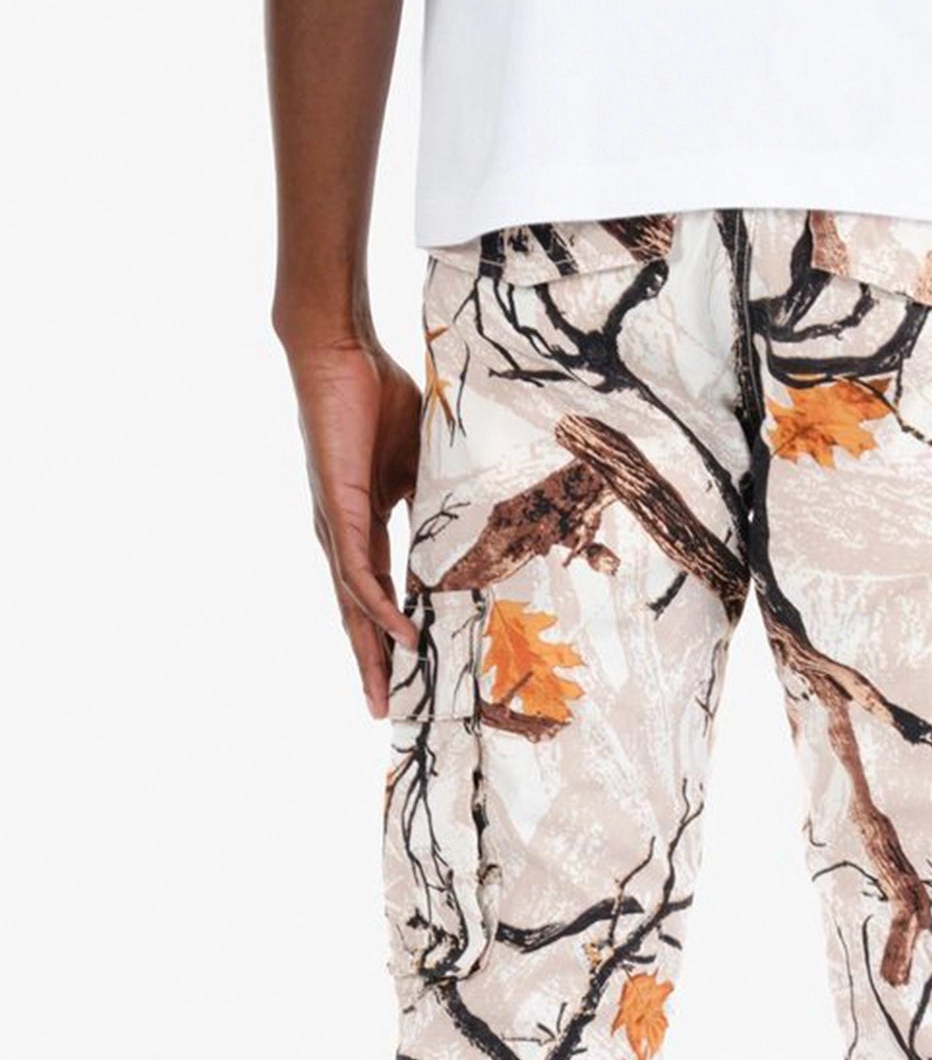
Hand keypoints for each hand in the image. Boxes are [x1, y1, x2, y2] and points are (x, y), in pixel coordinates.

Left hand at [283, 332, 421, 716]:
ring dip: (367, 652)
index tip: (404, 670)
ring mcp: (336, 525)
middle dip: (367, 663)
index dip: (384, 633)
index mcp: (361, 523)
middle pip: (354, 614)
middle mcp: (341, 533)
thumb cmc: (376, 395)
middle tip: (379, 709)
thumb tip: (469, 524)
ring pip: (351, 606)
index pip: (373, 592)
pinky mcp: (337, 510)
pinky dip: (378, 609)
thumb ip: (434, 500)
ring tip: (382, 693)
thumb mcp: (418, 462)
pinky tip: (398, 636)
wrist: (338, 350)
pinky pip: (358, 574)